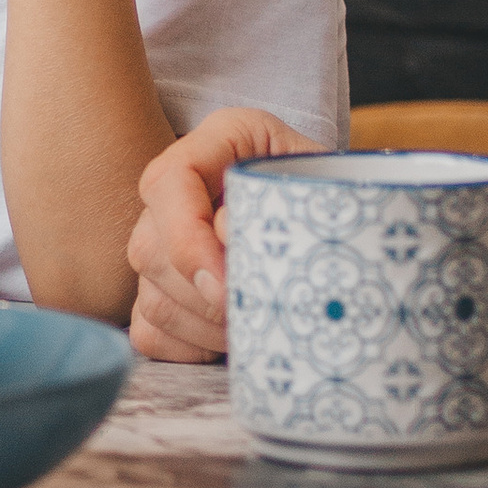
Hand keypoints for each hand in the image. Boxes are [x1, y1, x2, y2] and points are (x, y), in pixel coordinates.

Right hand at [127, 106, 310, 358]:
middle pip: (151, 249)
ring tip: (255, 330)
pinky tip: (228, 342)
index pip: (170, 182)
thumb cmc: (335, 192)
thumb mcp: (327, 176)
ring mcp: (158, 239)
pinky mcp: (157, 287)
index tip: (227, 286)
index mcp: (219, 139)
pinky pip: (150, 329)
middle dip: (205, 298)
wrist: (337, 212)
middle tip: (257, 318)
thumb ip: (289, 198)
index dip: (189, 238)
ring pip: (150, 295)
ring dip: (204, 328)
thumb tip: (232, 237)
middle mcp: (176, 188)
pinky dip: (188, 348)